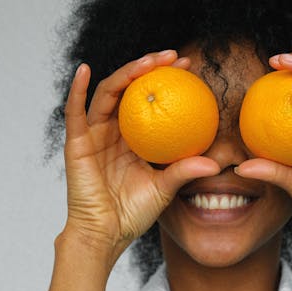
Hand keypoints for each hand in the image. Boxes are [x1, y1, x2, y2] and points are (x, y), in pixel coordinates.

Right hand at [63, 50, 219, 261]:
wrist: (106, 234)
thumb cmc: (134, 213)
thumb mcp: (165, 188)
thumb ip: (185, 171)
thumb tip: (218, 163)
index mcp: (135, 137)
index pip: (152, 99)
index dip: (168, 79)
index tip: (191, 66)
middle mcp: (114, 130)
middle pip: (130, 88)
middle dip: (151, 67)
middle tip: (174, 56)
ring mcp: (94, 135)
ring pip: (108, 93)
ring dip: (127, 72)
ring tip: (148, 61)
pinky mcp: (77, 144)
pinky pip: (74, 113)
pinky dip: (77, 90)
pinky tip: (84, 70)